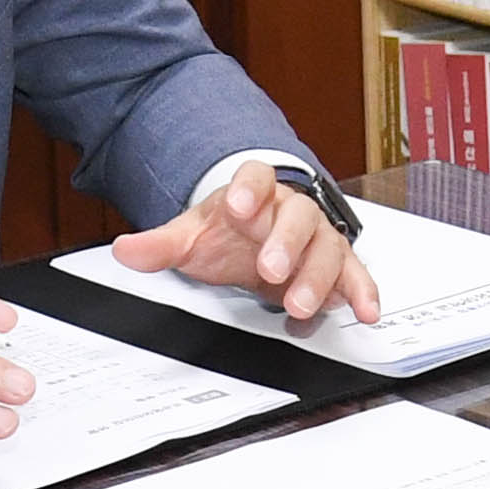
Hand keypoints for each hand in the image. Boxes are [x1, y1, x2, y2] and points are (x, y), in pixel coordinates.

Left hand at [107, 161, 380, 325]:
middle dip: (286, 244)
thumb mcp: (193, 236)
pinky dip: (361, 293)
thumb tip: (125, 250)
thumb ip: (161, 244)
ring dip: (317, 278)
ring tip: (299, 305)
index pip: (256, 177)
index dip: (248, 188)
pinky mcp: (337, 266)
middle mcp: (292, 210)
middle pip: (299, 217)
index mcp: (255, 193)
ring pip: (327, 250)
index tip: (236, 205)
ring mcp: (318, 238)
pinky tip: (363, 311)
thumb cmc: (230, 231)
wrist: (259, 234)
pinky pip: (354, 275)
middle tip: (269, 270)